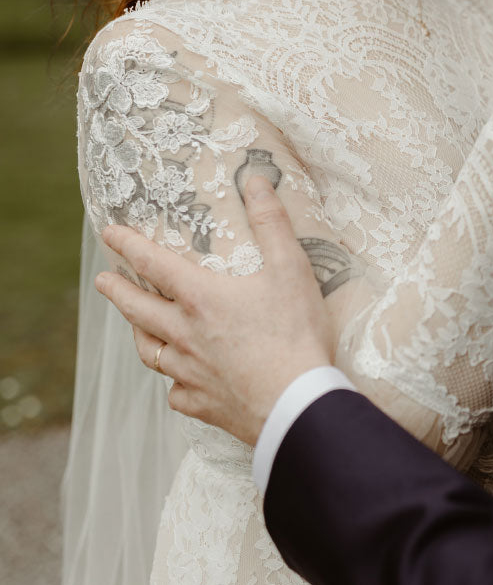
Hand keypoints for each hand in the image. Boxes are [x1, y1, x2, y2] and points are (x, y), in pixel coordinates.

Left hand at [95, 177, 335, 446]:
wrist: (297, 405)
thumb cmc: (295, 334)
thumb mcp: (291, 269)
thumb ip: (271, 222)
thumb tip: (254, 180)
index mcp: (201, 299)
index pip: (153, 265)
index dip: (128, 246)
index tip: (108, 234)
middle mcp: (185, 335)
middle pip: (138, 310)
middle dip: (117, 292)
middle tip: (103, 281)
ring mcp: (190, 373)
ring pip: (151, 352)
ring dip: (139, 335)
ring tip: (135, 327)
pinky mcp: (203, 404)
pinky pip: (178, 392)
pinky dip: (175, 383)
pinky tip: (181, 383)